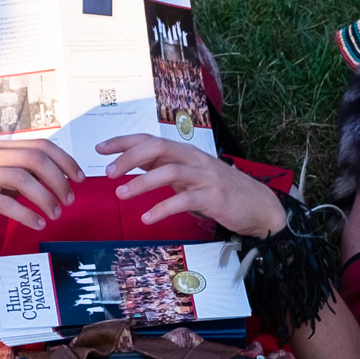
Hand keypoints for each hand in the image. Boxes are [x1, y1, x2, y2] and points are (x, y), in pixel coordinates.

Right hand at [0, 142, 77, 241]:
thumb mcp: (4, 181)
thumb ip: (27, 174)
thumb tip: (62, 178)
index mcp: (1, 149)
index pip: (40, 146)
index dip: (64, 161)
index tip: (79, 179)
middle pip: (34, 159)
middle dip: (58, 180)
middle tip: (69, 201)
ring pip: (22, 179)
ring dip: (45, 198)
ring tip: (55, 214)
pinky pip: (6, 203)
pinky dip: (27, 214)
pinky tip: (38, 223)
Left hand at [97, 136, 287, 236]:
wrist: (259, 207)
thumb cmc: (222, 193)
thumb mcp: (191, 177)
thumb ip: (167, 170)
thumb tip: (135, 168)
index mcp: (186, 153)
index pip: (150, 140)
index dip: (124, 142)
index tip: (100, 148)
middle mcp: (194, 159)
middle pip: (157, 148)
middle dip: (128, 157)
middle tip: (108, 172)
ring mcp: (204, 176)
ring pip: (168, 171)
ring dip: (142, 182)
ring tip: (122, 194)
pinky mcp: (212, 197)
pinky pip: (183, 200)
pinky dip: (162, 209)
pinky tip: (147, 218)